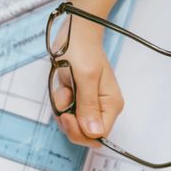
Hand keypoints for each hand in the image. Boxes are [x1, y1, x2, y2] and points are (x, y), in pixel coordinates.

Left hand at [51, 20, 124, 146]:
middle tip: (64, 97)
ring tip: (65, 87)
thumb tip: (94, 133)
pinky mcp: (78, 99)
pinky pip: (65, 112)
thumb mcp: (85, 77)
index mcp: (111, 105)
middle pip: (83, 132)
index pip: (97, 136)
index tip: (66, 114)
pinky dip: (59, 101)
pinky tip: (63, 86)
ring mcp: (89, 104)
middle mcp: (102, 108)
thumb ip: (88, 105)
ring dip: (62, 107)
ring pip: (72, 123)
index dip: (79, 131)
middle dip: (68, 118)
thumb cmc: (82, 50)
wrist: (74, 34)